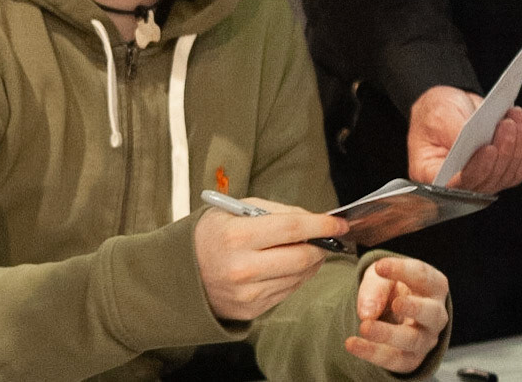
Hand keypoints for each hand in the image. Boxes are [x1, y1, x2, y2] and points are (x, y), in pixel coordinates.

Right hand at [195, 198, 348, 320]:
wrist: (181, 275)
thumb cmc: (213, 235)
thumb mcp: (236, 210)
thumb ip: (276, 212)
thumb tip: (314, 218)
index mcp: (238, 237)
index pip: (293, 228)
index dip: (321, 224)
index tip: (340, 222)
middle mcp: (243, 268)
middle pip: (302, 257)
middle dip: (322, 245)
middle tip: (329, 236)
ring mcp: (248, 294)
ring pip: (299, 277)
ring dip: (313, 261)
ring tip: (311, 248)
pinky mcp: (251, 310)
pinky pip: (288, 291)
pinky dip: (298, 276)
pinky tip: (293, 265)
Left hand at [346, 256, 449, 373]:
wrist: (391, 314)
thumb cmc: (392, 288)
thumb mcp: (381, 278)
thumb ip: (376, 288)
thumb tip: (367, 313)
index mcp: (434, 287)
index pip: (424, 276)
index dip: (403, 270)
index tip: (380, 266)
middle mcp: (436, 315)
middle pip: (431, 313)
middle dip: (414, 308)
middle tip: (395, 303)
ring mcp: (426, 340)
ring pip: (412, 340)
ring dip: (388, 334)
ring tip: (364, 326)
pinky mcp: (411, 359)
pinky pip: (394, 360)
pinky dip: (372, 353)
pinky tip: (352, 343)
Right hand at [407, 85, 521, 192]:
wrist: (450, 106)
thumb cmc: (435, 111)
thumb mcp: (438, 113)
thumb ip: (454, 130)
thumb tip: (475, 143)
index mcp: (431, 173)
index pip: (456, 184)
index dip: (476, 169)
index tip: (490, 149)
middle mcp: (456, 183)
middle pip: (486, 181)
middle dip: (502, 152)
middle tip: (508, 124)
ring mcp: (480, 179)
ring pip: (506, 176)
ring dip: (516, 147)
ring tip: (515, 118)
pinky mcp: (498, 172)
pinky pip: (517, 170)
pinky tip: (521, 128)